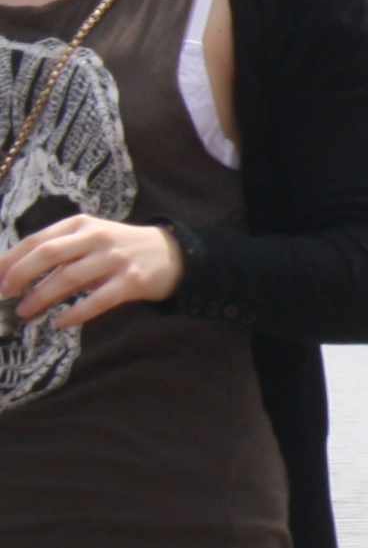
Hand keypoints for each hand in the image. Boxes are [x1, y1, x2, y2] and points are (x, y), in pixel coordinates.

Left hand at [0, 215, 181, 328]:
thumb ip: (58, 254)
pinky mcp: (133, 281)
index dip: (10, 260)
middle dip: (20, 275)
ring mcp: (116, 259)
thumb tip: (15, 278)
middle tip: (6, 295)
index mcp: (80, 225)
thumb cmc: (119, 250)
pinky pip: (98, 300)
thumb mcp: (88, 242)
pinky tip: (60, 322)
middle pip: (48, 254)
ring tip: (26, 313)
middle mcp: (96, 238)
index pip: (36, 240)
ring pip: (69, 278)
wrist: (171, 255)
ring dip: (41, 298)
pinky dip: (75, 313)